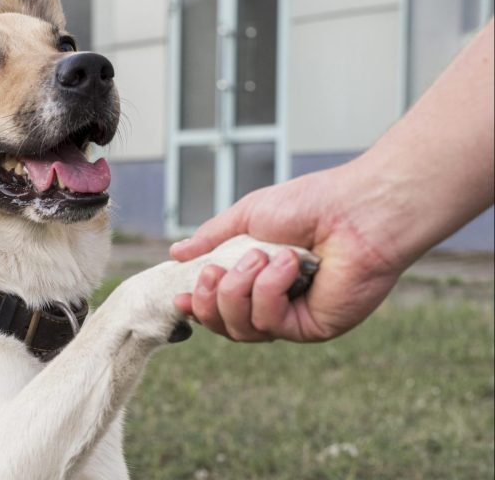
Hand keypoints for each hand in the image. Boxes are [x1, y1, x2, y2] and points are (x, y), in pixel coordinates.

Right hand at [169, 164, 407, 342]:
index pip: (219, 306)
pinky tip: (287, 264)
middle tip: (215, 271)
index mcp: (257, 277)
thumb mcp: (246, 216)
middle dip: (210, 300)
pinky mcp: (312, 327)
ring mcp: (293, 317)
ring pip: (242, 329)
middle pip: (224, 325)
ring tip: (261, 255)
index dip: (197, 306)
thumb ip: (211, 238)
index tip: (180, 296)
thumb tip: (176, 253)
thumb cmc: (311, 204)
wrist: (357, 208)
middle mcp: (275, 302)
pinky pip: (271, 324)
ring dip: (240, 290)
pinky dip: (269, 290)